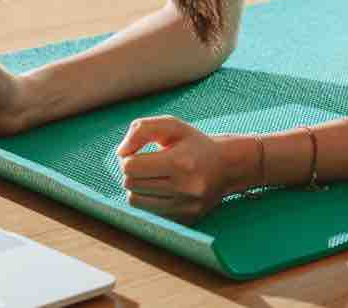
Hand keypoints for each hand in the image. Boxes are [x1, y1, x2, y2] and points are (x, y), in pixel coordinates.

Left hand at [116, 116, 231, 223]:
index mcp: (180, 162)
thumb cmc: (194, 144)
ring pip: (135, 201)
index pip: (131, 167)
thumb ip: (142, 130)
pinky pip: (148, 213)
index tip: (138, 154)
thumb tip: (120, 153)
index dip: (128, 158)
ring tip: (153, 177)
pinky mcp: (185, 220)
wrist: (228, 167)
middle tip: (146, 165)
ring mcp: (185, 207)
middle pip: (130, 184)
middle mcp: (184, 187)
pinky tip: (162, 190)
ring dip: (138, 188)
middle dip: (132, 172)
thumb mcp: (172, 126)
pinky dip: (148, 201)